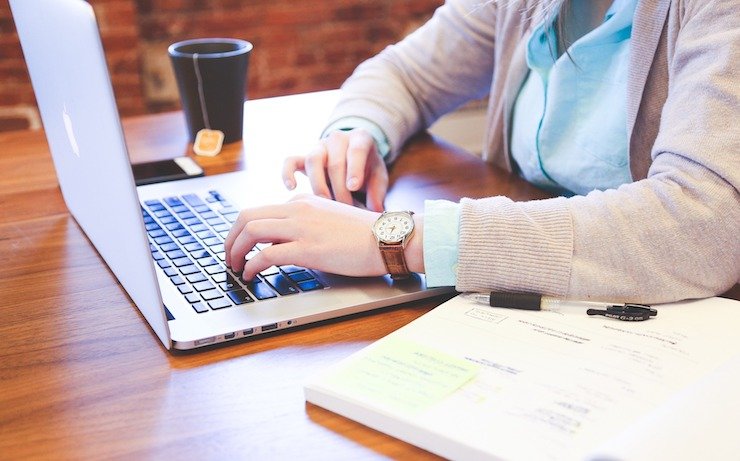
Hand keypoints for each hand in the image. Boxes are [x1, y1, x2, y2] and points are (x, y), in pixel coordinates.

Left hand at [225, 194, 391, 280]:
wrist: (387, 238)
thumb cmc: (364, 235)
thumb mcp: (329, 220)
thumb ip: (306, 225)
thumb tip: (283, 244)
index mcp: (302, 202)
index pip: (260, 211)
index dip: (242, 231)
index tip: (239, 246)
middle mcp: (297, 209)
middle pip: (247, 216)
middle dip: (230, 238)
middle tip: (229, 257)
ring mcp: (301, 228)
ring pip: (251, 231)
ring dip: (235, 251)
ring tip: (235, 267)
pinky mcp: (307, 249)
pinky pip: (266, 255)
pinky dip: (251, 266)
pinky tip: (251, 276)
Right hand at [282, 129, 388, 211]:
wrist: (354, 157)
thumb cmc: (368, 169)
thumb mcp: (379, 177)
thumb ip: (378, 192)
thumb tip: (376, 211)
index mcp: (360, 138)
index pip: (356, 150)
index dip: (354, 168)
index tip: (353, 187)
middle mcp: (338, 139)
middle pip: (334, 162)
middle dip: (339, 188)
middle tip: (345, 208)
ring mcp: (319, 147)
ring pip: (313, 160)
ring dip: (318, 185)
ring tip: (325, 204)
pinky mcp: (304, 157)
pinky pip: (291, 161)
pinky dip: (288, 173)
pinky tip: (291, 188)